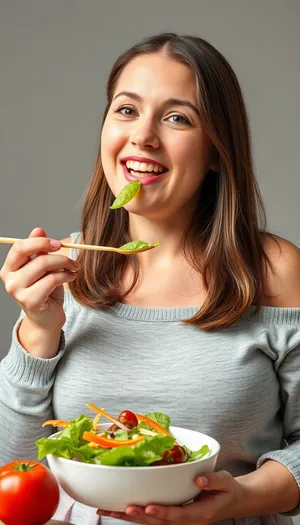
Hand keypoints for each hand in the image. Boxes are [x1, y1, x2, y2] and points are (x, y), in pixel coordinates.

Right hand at [0, 227, 79, 328]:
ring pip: (45, 267)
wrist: (47, 317)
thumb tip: (38, 230)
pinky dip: (65, 276)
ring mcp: (18, 291)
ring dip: (64, 265)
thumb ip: (39, 250)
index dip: (40, 242)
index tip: (58, 243)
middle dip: (58, 255)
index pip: (19, 247)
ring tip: (73, 269)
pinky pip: (52, 280)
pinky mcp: (30, 301)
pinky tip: (71, 277)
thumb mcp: (42, 268)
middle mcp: (9, 279)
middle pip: (35, 257)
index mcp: (9, 267)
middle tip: (72, 259)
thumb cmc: (45, 290)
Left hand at [97, 471, 244, 523]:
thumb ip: (214, 480)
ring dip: (130, 517)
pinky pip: (150, 519)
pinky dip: (134, 515)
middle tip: (121, 508)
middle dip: (139, 516)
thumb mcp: (227, 481)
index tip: (148, 508)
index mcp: (200, 513)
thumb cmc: (228, 490)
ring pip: (151, 523)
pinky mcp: (171, 516)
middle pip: (159, 523)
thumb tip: (198, 478)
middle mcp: (186, 521)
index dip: (162, 513)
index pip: (179, 515)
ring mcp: (178, 520)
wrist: (231, 501)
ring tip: (108, 511)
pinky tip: (118, 509)